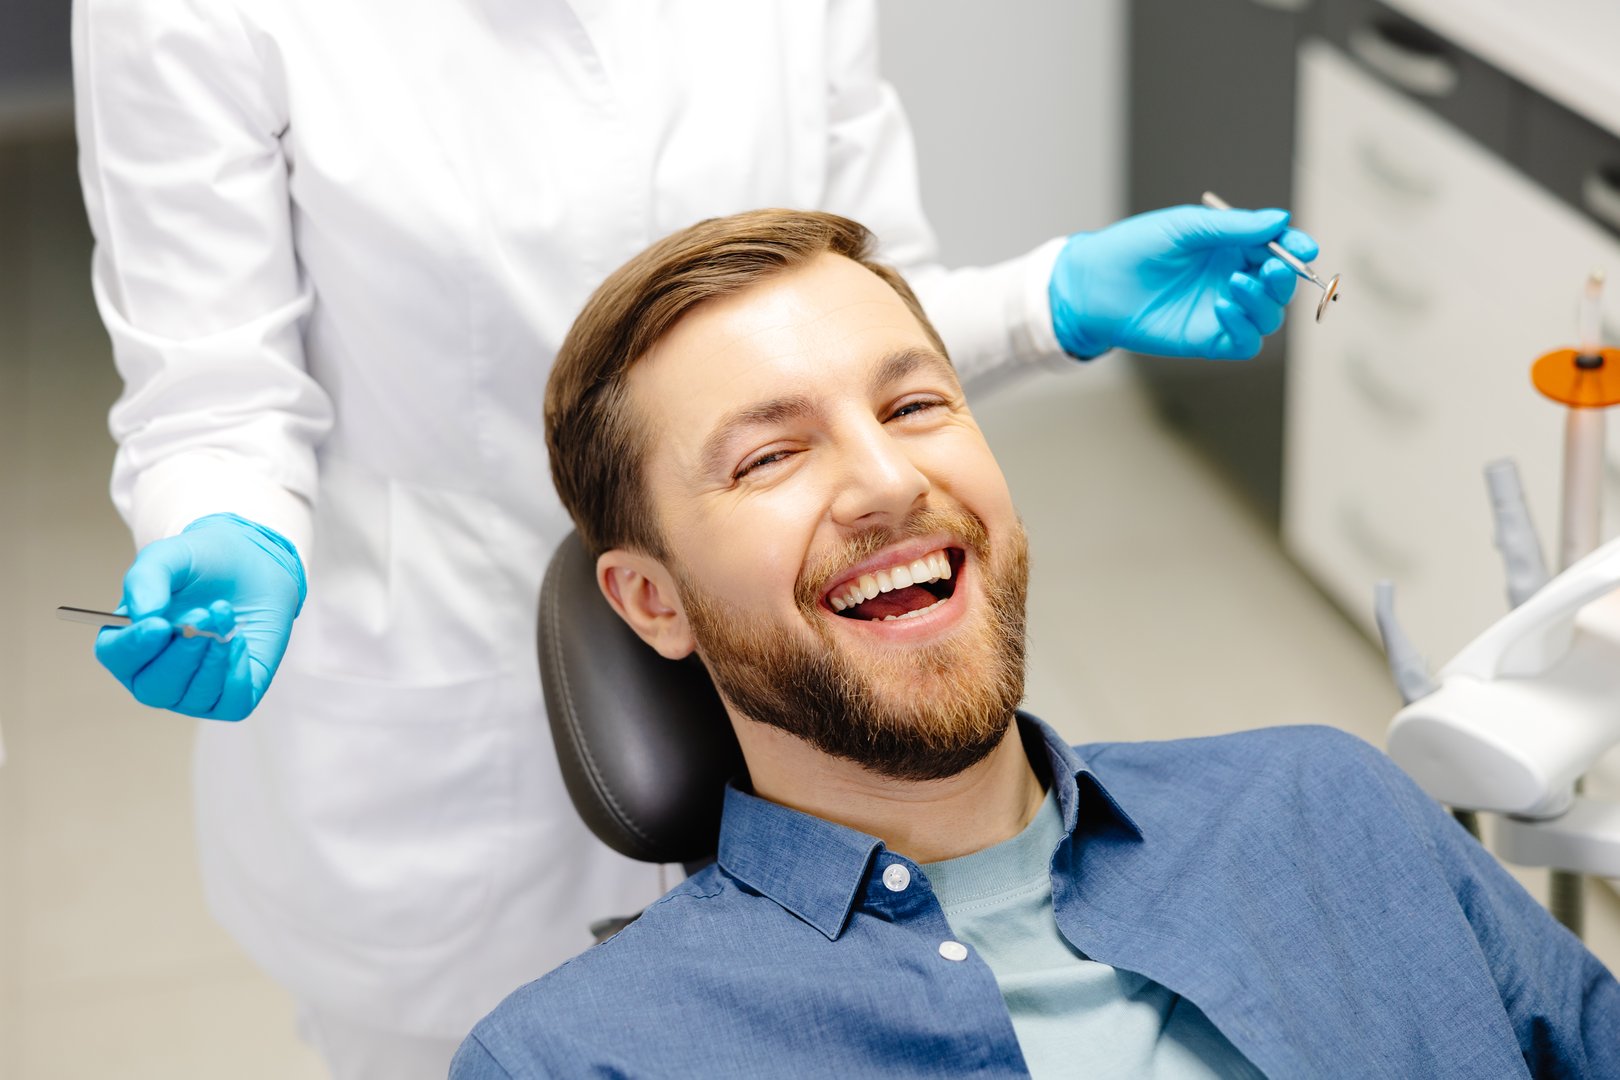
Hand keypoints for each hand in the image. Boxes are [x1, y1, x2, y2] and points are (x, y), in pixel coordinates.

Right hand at [95, 513, 305, 720]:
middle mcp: (155, 673)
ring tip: (224, 614)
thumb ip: (146, 579)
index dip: (134, 647)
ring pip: (193, 697)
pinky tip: (239, 638)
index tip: (158, 625)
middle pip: (154, 688)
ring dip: (213, 658)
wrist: (253, 563)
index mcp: (128, 641)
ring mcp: (193, 690)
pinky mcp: (232, 694)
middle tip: (203, 615)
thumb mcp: (169, 557)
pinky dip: (237, 673)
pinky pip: (232, 703)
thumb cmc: (202, 563)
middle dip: (182, 653)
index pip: (116, 658)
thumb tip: (144, 614)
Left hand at [1048, 205, 1319, 360]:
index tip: (1304, 248)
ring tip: (1235, 285)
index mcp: (1232, 247)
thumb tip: (1280, 219)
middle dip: (1283, 278)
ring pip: (1269, 316)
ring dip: (1263, 302)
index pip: (1278, 249)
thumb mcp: (1185, 227)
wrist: (1095, 284)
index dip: (1296, 248)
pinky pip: (1246, 343)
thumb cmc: (1135, 248)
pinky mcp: (1208, 339)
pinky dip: (1245, 328)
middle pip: (1279, 285)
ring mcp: (1223, 311)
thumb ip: (1233, 227)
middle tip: (1269, 269)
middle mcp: (1233, 279)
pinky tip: (1222, 308)